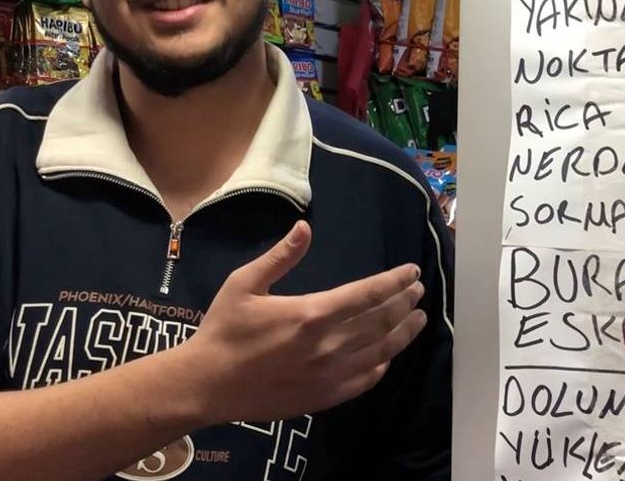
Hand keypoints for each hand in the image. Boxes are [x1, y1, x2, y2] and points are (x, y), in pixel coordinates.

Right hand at [179, 220, 426, 424]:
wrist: (206, 385)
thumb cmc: (224, 330)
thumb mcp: (244, 283)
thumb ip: (281, 256)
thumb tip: (304, 227)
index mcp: (311, 314)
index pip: (368, 294)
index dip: (395, 281)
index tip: (412, 272)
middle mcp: (328, 346)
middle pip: (382, 321)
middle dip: (405, 303)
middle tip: (418, 291)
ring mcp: (329, 375)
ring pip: (381, 352)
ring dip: (404, 333)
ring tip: (418, 318)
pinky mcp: (325, 397)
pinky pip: (365, 380)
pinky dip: (383, 364)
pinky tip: (389, 354)